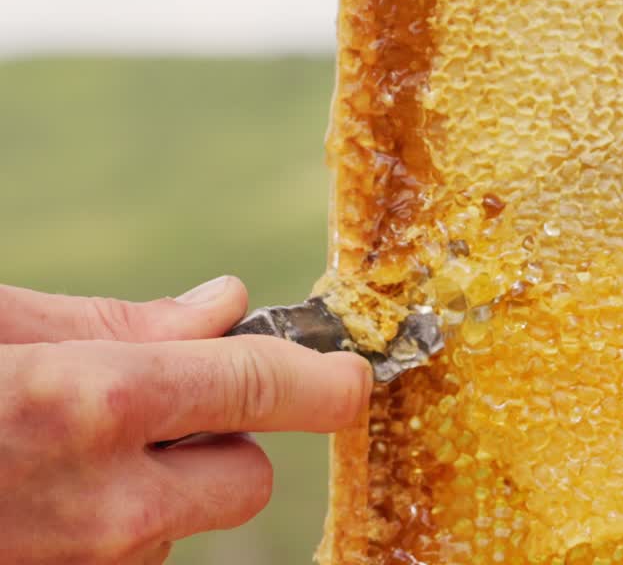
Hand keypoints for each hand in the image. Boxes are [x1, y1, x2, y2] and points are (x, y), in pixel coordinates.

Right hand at [0, 277, 371, 564]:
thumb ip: (116, 321)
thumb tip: (224, 305)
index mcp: (95, 404)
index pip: (257, 386)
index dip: (321, 380)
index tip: (352, 376)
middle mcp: (108, 504)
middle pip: (249, 479)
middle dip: (227, 441)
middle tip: (155, 411)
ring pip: (185, 525)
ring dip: (159, 491)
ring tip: (65, 456)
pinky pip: (133, 556)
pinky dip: (112, 526)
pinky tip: (47, 497)